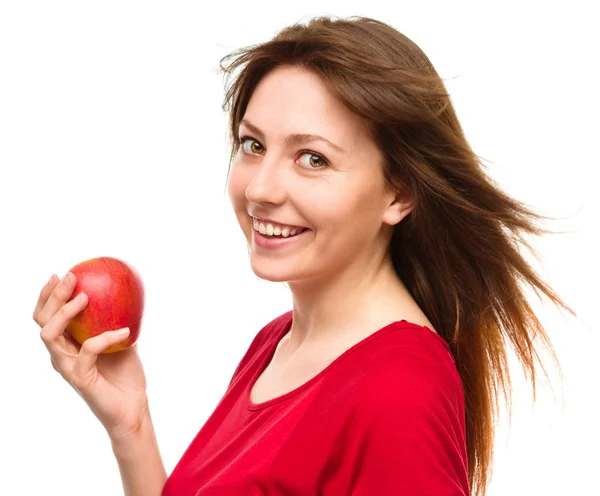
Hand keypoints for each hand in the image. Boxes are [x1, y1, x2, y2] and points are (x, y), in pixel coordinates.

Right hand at [34, 272, 150, 440]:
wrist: (133, 408)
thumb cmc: (126, 375)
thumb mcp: (124, 340)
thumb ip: (119, 320)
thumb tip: (128, 293)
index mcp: (68, 345)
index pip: (47, 317)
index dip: (48, 295)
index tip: (61, 274)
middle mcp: (61, 355)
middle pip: (42, 321)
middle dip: (52, 296)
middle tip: (70, 276)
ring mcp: (68, 367)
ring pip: (50, 335)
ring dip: (66, 312)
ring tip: (85, 297)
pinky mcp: (80, 378)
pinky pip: (87, 350)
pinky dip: (106, 336)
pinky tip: (125, 330)